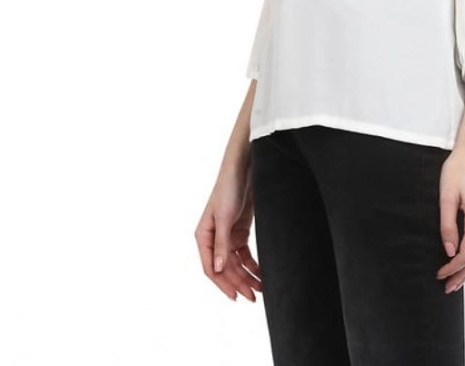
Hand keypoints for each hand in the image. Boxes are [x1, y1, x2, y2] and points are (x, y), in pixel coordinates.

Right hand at [195, 158, 262, 302]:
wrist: (243, 167)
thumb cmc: (228, 187)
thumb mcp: (225, 217)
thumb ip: (222, 244)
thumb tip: (218, 269)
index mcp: (203, 236)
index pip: (211, 268)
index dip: (223, 284)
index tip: (237, 296)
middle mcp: (213, 238)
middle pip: (225, 268)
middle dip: (239, 282)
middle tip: (253, 296)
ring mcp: (227, 235)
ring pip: (236, 263)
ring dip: (247, 276)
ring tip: (261, 288)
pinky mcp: (239, 230)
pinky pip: (244, 253)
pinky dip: (252, 264)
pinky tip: (261, 272)